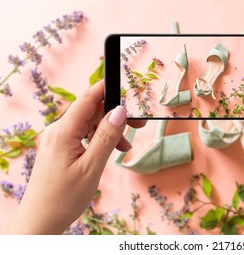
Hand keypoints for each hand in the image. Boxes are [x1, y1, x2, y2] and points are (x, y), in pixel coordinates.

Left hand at [5, 80, 145, 233]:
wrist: (40, 220)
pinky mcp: (60, 148)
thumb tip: (119, 111)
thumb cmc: (64, 197)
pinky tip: (109, 151)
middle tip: (138, 126)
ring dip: (108, 131)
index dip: (106, 90)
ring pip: (89, 124)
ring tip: (124, 148)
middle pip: (91, 112)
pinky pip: (82, 136)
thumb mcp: (92, 167)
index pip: (87, 99)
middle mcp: (58, 131)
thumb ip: (106, 136)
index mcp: (63, 132)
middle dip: (115, 116)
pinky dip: (98, 140)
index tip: (125, 88)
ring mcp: (58, 139)